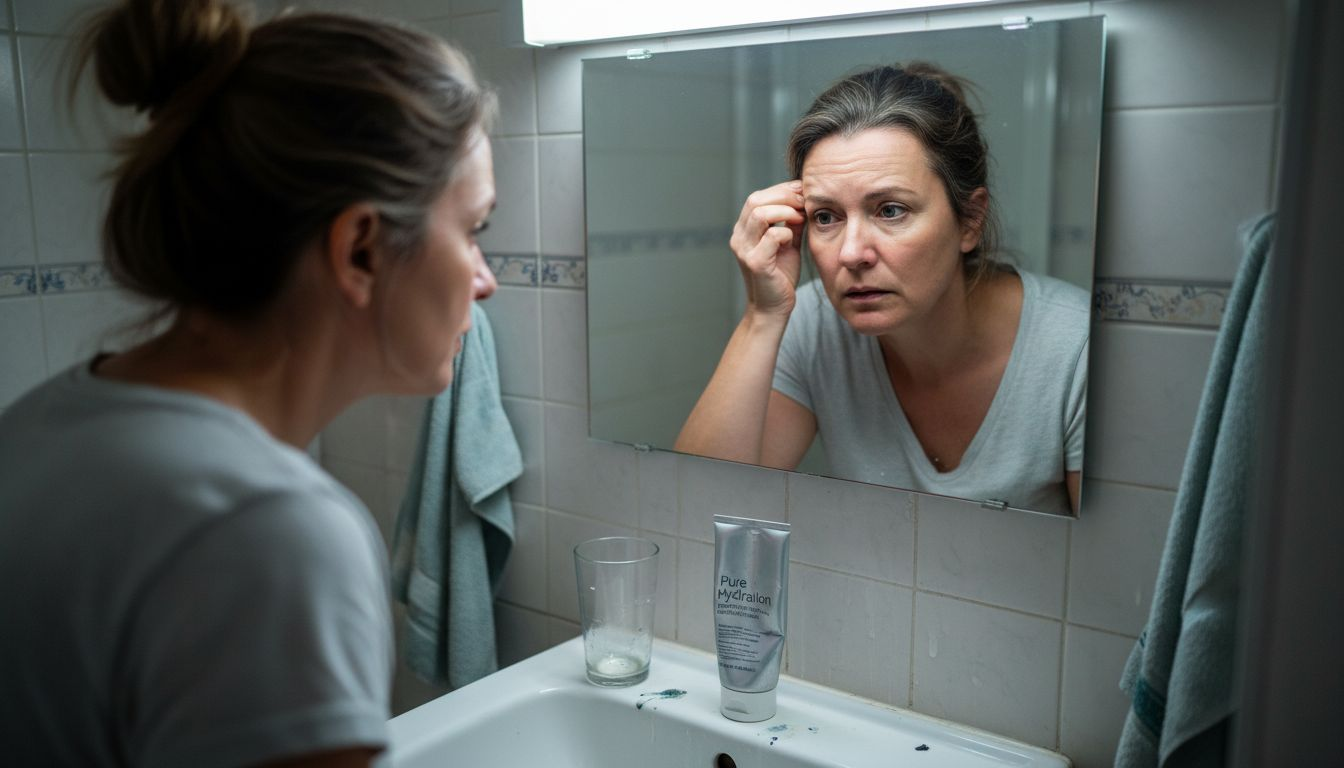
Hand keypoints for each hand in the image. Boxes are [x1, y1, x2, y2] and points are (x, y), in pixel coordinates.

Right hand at [730, 181, 804, 317]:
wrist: (773, 308)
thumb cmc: (780, 276)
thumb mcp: (787, 243)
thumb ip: (791, 222)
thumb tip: (803, 199)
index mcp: (744, 230)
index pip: (757, 197)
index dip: (781, 191)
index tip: (803, 193)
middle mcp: (739, 237)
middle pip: (756, 200)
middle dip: (784, 197)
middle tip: (804, 204)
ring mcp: (744, 250)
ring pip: (760, 213)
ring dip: (785, 212)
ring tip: (800, 219)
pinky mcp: (755, 263)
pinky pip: (771, 235)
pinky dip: (786, 233)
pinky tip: (792, 240)